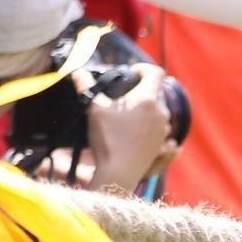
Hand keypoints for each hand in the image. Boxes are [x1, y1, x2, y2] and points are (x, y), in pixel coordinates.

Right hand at [82, 68, 174, 188]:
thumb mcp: (93, 109)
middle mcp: (162, 113)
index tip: (132, 72)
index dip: (144, 68)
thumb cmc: (107, 140)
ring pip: (158, 111)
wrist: (118, 173)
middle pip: (156, 92)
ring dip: (146, 109)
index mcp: (148, 99)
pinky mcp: (162, 144)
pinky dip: (149, 125)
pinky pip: (159, 128)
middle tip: (123, 95)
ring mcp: (164, 130)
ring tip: (127, 114)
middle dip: (141, 90)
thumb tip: (77, 71)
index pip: (156, 72)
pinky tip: (135, 128)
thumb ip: (85, 86)